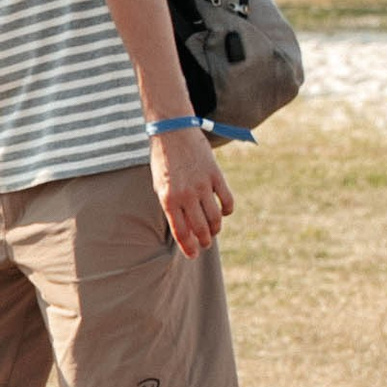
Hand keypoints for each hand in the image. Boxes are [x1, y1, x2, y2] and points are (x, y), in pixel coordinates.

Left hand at [151, 124, 234, 259]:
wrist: (173, 132)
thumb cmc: (164, 160)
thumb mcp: (160, 185)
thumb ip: (171, 206)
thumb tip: (185, 226)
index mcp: (168, 199)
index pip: (181, 231)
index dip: (188, 247)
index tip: (193, 255)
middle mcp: (185, 195)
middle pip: (200, 228)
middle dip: (204, 241)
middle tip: (205, 245)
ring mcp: (202, 185)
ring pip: (215, 218)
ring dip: (215, 229)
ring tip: (213, 232)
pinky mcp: (216, 176)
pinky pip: (226, 200)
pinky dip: (227, 210)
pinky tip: (223, 212)